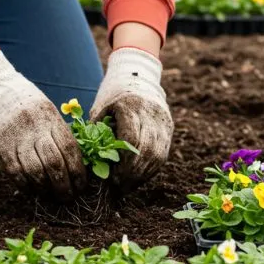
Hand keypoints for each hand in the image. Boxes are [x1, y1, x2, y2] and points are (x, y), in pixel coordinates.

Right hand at [0, 49, 85, 198]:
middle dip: (64, 185)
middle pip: (54, 163)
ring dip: (45, 188)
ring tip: (51, 195)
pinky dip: (25, 184)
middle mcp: (35, 127)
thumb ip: (57, 131)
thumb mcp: (46, 108)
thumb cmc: (24, 100)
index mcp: (50, 116)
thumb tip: (74, 161)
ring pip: (35, 171)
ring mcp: (16, 137)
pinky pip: (15, 172)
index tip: (82, 185)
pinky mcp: (0, 145)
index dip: (78, 171)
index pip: (70, 148)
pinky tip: (32, 189)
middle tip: (68, 197)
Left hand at [90, 47, 172, 190]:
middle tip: (120, 187)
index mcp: (130, 106)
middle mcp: (150, 112)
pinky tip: (139, 177)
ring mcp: (163, 119)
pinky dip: (152, 168)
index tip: (113, 178)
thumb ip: (98, 133)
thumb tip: (93, 164)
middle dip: (133, 173)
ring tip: (128, 186)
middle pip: (146, 150)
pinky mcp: (169, 126)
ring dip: (143, 174)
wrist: (138, 76)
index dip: (122, 163)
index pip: (131, 140)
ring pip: (158, 154)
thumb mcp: (101, 109)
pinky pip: (163, 153)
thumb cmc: (113, 95)